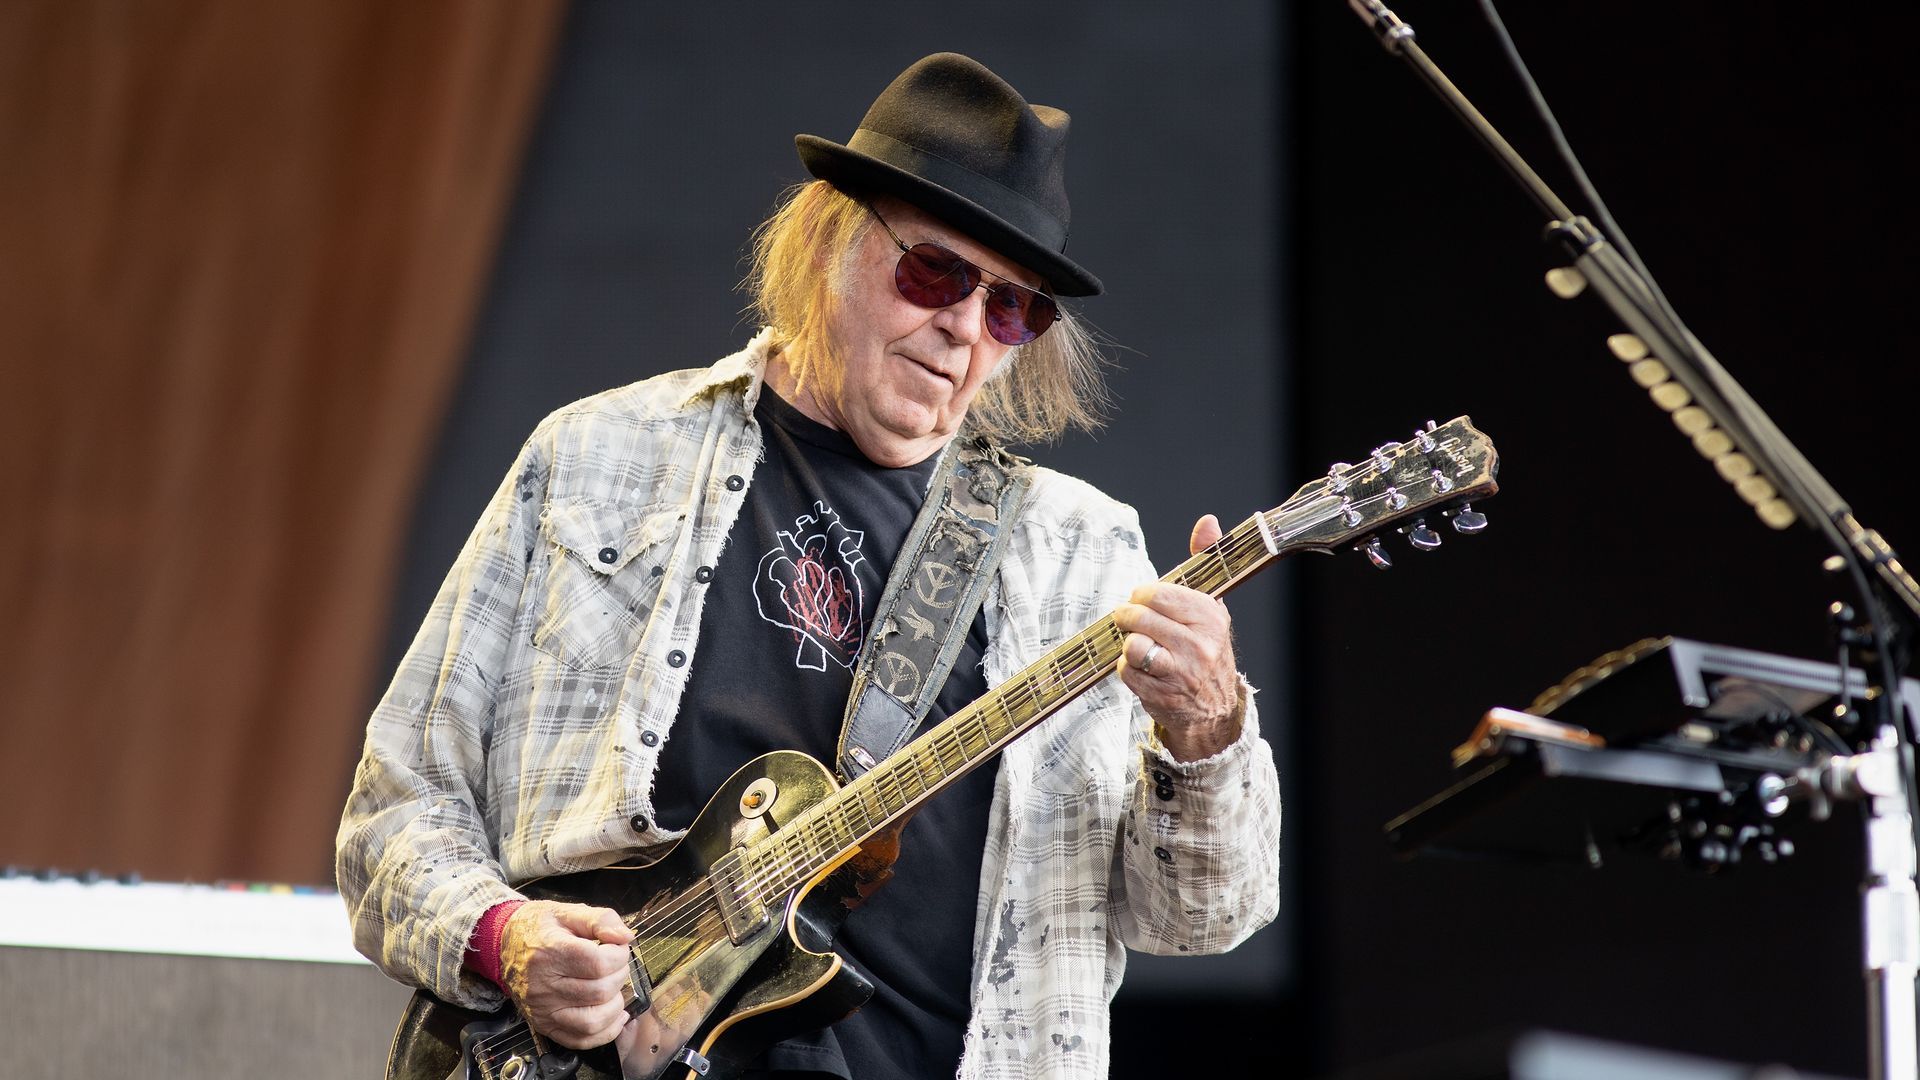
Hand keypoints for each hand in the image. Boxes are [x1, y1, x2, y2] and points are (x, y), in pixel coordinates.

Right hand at [499, 900, 635, 1048]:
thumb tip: (626, 937)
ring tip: (614, 989)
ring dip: (614, 1006)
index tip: (618, 948)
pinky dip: (604, 1032)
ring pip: (592, 1021)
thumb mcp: (567, 911)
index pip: (599, 964)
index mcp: (550, 952)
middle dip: (619, 976)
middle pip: (599, 992)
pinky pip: (579, 1040)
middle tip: (616, 965)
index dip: (619, 956)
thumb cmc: (538, 928)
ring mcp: (543, 1009)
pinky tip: (613, 1015)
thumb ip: (601, 919)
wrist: (503, 945)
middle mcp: (544, 985)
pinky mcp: (543, 1025)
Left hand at [1114, 514, 1243, 761]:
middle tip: (1130, 620)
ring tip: (1139, 645)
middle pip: (1139, 618)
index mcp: (1211, 617)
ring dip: (1127, 645)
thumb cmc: (1205, 647)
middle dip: (1127, 617)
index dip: (1142, 595)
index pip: (1158, 593)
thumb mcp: (1211, 606)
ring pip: (1132, 645)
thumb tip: (1207, 521)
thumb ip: (1204, 562)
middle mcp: (1199, 645)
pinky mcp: (1162, 696)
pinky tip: (1142, 669)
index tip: (1143, 599)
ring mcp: (1181, 673)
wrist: (1214, 708)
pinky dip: (1126, 669)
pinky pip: (1125, 672)